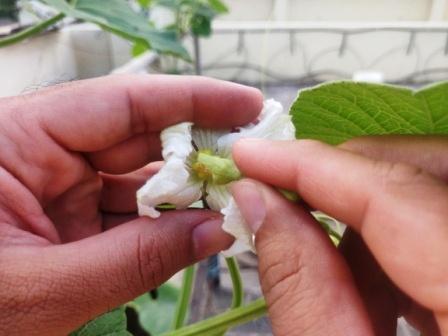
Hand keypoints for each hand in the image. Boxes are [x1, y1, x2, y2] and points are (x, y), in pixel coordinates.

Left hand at [0, 74, 261, 335]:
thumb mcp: (44, 292)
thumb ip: (137, 259)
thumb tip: (216, 230)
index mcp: (14, 141)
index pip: (119, 103)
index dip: (190, 100)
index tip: (245, 105)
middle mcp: (39, 154)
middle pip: (137, 138)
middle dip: (196, 153)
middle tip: (250, 166)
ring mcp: (55, 188)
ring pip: (138, 180)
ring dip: (184, 196)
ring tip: (231, 206)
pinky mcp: (66, 218)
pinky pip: (128, 212)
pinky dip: (163, 225)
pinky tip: (195, 232)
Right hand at [232, 136, 447, 335]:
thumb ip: (301, 290)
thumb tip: (257, 202)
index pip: (397, 190)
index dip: (314, 165)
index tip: (252, 156)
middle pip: (430, 171)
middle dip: (348, 177)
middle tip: (284, 198)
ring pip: (432, 194)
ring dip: (369, 219)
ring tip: (329, 277)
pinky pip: (442, 228)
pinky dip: (397, 245)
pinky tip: (373, 294)